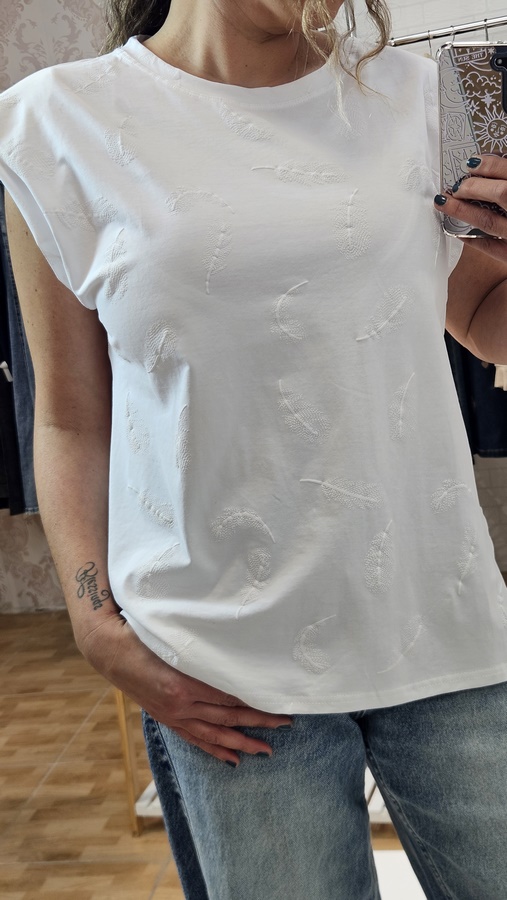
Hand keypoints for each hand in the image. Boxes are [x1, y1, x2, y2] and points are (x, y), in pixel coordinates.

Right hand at [79, 614, 291, 765]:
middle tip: (286, 725)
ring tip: (266, 751)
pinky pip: (195, 740)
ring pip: (214, 735)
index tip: (279, 703)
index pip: (229, 698)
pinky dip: (215, 751)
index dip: (255, 702)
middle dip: (259, 723)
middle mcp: (180, 705)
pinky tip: (231, 759)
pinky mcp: (167, 719)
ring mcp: (173, 715)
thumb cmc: (142, 637)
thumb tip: (235, 658)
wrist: (110, 651)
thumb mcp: (174, 641)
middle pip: (228, 718)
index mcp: (184, 684)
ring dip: (241, 743)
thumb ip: (202, 653)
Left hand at [434, 155, 506, 262]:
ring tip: (444, 202)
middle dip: (474, 187)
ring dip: (463, 211)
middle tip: (456, 185)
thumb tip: (494, 165)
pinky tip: (459, 234)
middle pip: (500, 193)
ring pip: (489, 222)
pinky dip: (474, 241)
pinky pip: (491, 249)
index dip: (489, 165)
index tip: (471, 162)